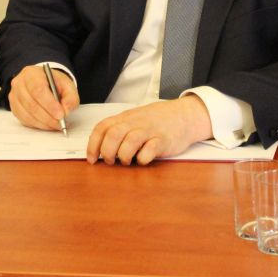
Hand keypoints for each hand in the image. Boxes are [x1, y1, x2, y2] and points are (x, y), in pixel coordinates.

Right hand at [8, 64, 78, 130]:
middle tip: (60, 123)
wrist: (43, 82)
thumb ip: (70, 97)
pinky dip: (38, 125)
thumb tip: (66, 111)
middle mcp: (19, 84)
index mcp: (32, 74)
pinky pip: (24, 120)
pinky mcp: (14, 108)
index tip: (60, 115)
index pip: (38, 89)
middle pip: (31, 104)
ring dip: (43, 123)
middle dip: (48, 117)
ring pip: (27, 115)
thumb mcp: (67, 85)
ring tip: (56, 125)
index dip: (49, 104)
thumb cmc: (53, 83)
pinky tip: (47, 124)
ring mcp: (14, 96)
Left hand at [86, 96, 211, 165]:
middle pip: (113, 134)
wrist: (185, 115)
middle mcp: (136, 123)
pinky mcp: (164, 140)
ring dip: (123, 156)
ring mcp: (150, 130)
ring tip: (126, 161)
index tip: (92, 159)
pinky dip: (143, 158)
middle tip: (110, 161)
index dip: (93, 144)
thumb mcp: (134, 119)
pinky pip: (150, 149)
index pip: (102, 128)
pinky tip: (143, 160)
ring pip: (130, 141)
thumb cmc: (157, 120)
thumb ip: (118, 130)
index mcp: (126, 118)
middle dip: (107, 151)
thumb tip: (99, 149)